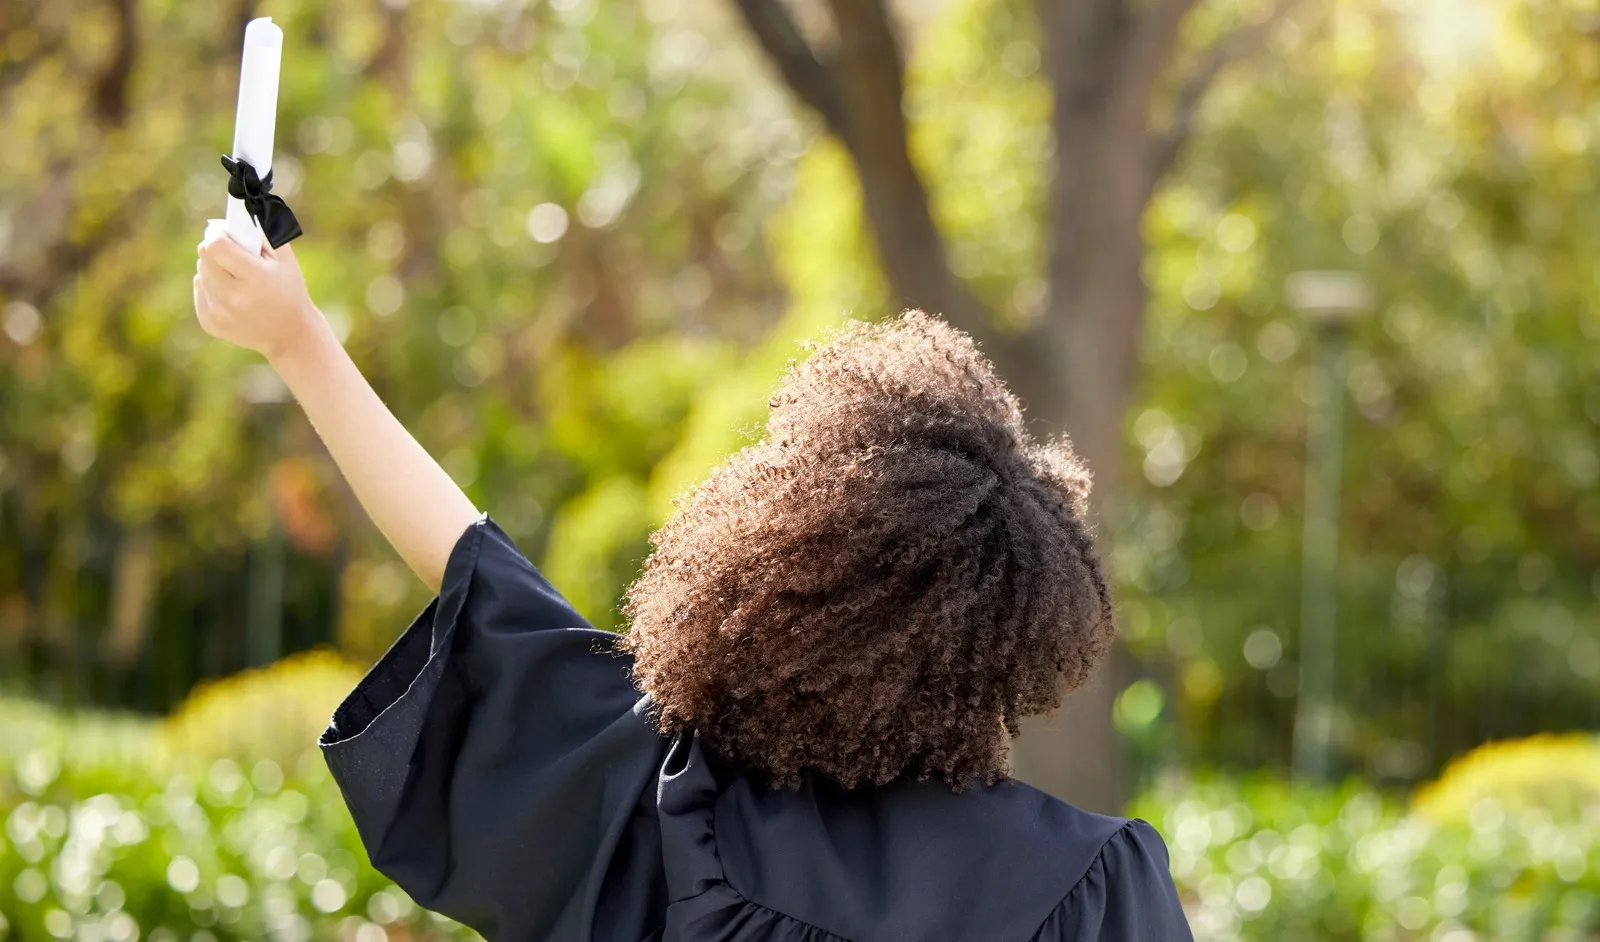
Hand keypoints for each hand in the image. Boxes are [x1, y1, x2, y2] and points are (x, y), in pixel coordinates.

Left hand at [194, 236, 323, 362]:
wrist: (291, 334)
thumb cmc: (290, 290)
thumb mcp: (286, 260)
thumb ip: (264, 233)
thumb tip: (238, 214)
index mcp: (255, 278)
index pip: (216, 246)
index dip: (217, 234)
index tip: (224, 232)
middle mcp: (234, 298)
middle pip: (204, 258)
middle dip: (215, 249)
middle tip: (230, 252)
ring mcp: (221, 314)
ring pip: (200, 274)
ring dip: (213, 268)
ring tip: (234, 275)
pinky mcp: (211, 324)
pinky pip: (199, 291)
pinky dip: (210, 286)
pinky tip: (229, 292)